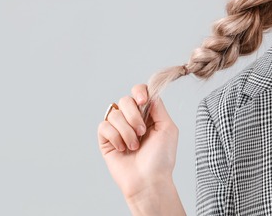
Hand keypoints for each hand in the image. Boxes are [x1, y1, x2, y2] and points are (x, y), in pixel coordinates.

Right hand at [97, 84, 178, 200]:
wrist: (148, 180)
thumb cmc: (161, 158)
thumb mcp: (168, 128)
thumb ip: (158, 107)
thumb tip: (150, 92)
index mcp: (148, 114)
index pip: (140, 92)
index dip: (139, 92)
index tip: (143, 101)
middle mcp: (132, 119)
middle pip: (125, 100)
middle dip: (134, 116)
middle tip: (142, 132)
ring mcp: (118, 129)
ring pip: (114, 113)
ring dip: (126, 131)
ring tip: (134, 146)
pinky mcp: (105, 140)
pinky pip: (104, 126)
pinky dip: (115, 137)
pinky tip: (123, 149)